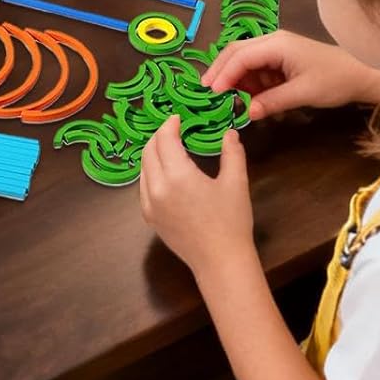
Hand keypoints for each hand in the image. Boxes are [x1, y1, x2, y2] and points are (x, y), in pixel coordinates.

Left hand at [140, 116, 253, 275]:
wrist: (220, 262)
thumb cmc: (231, 221)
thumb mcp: (236, 183)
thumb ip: (232, 153)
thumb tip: (230, 133)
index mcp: (178, 176)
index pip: (164, 139)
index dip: (169, 124)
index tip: (179, 117)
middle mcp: (157, 187)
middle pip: (148, 151)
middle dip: (159, 136)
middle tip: (174, 129)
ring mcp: (149, 204)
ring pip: (143, 168)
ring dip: (153, 153)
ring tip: (169, 147)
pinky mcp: (149, 217)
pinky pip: (143, 187)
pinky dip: (150, 172)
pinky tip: (165, 172)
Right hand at [202, 30, 379, 120]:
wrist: (361, 75)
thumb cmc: (334, 80)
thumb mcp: (303, 93)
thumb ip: (272, 101)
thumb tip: (247, 112)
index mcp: (277, 44)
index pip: (241, 56)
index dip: (224, 74)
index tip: (212, 93)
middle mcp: (273, 41)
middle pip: (236, 51)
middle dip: (220, 70)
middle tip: (206, 91)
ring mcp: (276, 48)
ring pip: (244, 59)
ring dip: (235, 78)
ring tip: (229, 98)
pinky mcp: (281, 58)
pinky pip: (256, 68)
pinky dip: (248, 81)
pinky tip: (248, 96)